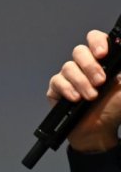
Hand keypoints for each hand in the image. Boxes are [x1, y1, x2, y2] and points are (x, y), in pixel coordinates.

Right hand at [47, 29, 119, 152]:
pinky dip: (68, 90)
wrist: (99, 131)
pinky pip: (57, 81)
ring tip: (91, 97)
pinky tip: (76, 99)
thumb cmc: (115, 109)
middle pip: (79, 51)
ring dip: (81, 82)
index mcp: (103, 61)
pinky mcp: (57, 88)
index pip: (95, 39)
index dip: (97, 42)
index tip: (102, 54)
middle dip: (90, 66)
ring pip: (68, 67)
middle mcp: (85, 66)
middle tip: (101, 82)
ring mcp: (70, 76)